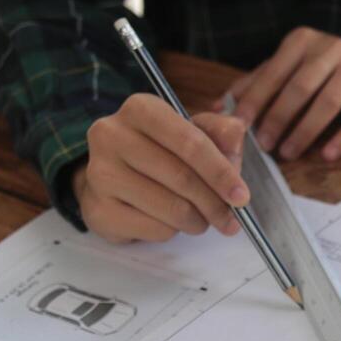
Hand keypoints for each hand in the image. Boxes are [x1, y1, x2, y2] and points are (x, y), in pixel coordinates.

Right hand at [72, 93, 248, 242]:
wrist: (112, 176)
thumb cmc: (159, 152)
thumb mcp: (192, 133)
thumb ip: (219, 132)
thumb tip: (236, 134)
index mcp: (141, 109)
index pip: (190, 142)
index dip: (221, 172)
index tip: (242, 197)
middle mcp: (112, 135)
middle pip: (182, 178)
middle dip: (215, 204)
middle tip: (231, 219)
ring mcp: (100, 173)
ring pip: (171, 208)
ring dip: (197, 220)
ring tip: (201, 219)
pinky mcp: (98, 209)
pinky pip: (155, 229)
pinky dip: (173, 231)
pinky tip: (170, 221)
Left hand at [229, 27, 340, 160]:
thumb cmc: (320, 68)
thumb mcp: (288, 66)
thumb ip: (256, 84)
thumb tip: (218, 107)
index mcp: (302, 41)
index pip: (274, 72)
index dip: (255, 100)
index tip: (240, 126)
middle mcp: (331, 48)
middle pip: (300, 87)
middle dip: (279, 118)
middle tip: (264, 145)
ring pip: (329, 102)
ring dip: (306, 131)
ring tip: (289, 153)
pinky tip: (327, 155)